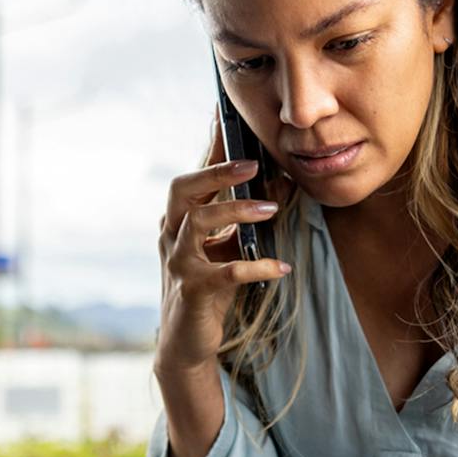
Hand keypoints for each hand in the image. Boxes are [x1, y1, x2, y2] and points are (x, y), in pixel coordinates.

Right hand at [154, 110, 296, 373]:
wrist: (187, 343)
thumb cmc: (210, 287)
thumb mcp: (230, 246)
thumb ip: (249, 215)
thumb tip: (286, 180)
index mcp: (179, 219)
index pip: (194, 173)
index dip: (210, 145)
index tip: (224, 114)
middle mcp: (171, 235)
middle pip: (183, 189)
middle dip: (217, 171)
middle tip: (253, 163)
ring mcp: (179, 262)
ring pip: (197, 223)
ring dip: (236, 211)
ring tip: (271, 208)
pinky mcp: (192, 291)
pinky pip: (224, 272)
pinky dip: (255, 267)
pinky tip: (281, 267)